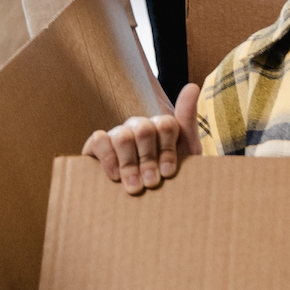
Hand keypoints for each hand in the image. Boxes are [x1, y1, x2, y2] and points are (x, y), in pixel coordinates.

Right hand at [83, 84, 200, 194]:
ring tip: (135, 187)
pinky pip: (99, 140)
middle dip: (148, 160)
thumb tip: (191, 86)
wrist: (152, 204)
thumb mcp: (186, 154)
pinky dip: (108, 159)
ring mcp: (118, 135)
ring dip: (129, 164)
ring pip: (122, 136)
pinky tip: (115, 177)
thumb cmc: (168, 179)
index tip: (168, 173)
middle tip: (151, 184)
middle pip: (144, 130)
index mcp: (161, 127)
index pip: (166, 124)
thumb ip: (188, 121)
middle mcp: (139, 127)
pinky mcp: (97, 146)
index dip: (167, 150)